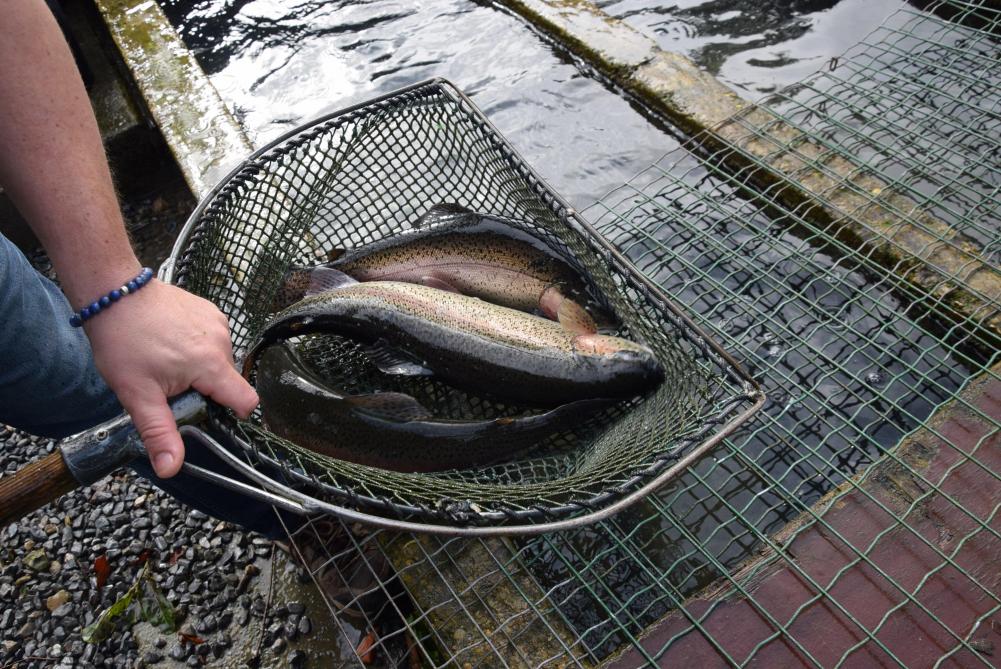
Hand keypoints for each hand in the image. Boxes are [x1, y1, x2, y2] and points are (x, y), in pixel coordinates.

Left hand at [85, 279, 258, 477]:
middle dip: (205, 390)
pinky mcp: (208, 309)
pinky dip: (197, 347)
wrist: (113, 292)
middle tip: (169, 384)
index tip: (207, 413)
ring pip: (220, 360)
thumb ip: (159, 433)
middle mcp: (221, 340)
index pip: (246, 400)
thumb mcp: (137, 394)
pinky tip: (170, 342)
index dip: (232, 414)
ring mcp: (216, 321)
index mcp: (210, 364)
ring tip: (166, 360)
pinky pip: (213, 339)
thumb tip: (171, 469)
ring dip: (200, 368)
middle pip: (228, 381)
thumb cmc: (123, 341)